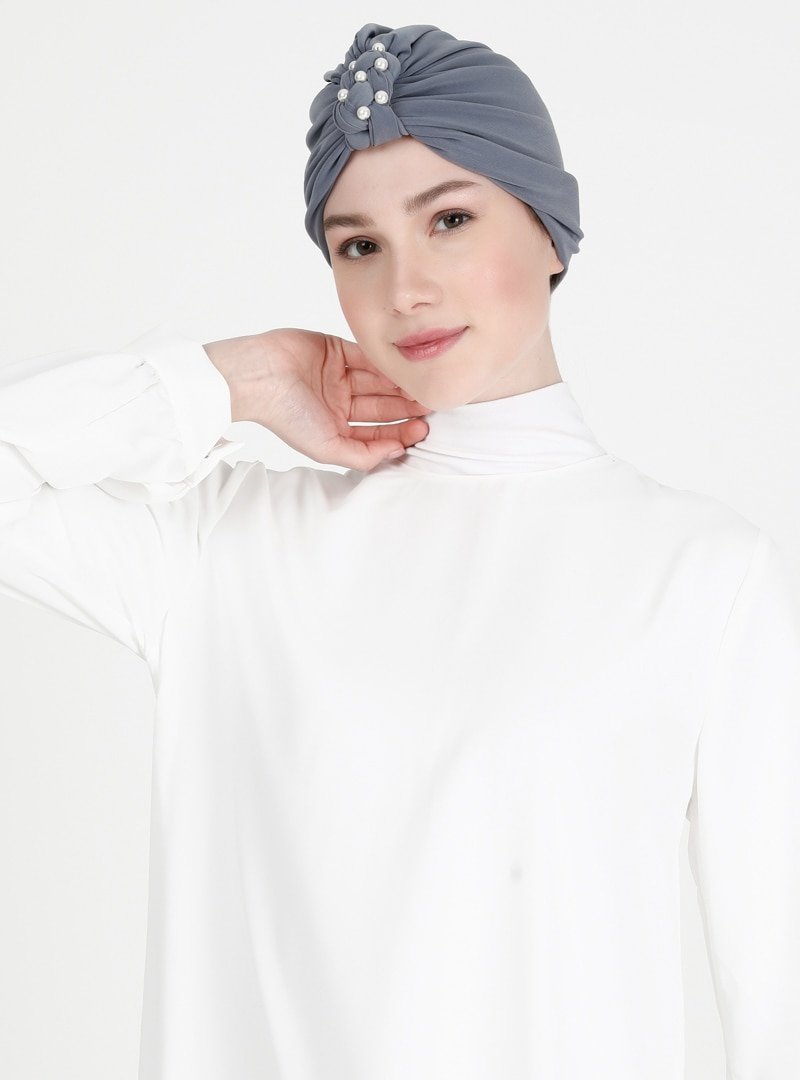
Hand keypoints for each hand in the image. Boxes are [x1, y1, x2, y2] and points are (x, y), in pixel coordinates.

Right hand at [203, 328, 431, 471]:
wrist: (257, 377)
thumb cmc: (285, 415)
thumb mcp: (326, 447)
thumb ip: (363, 455)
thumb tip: (397, 453)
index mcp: (336, 426)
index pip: (376, 431)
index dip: (400, 432)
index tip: (422, 431)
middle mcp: (339, 402)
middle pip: (382, 406)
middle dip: (406, 408)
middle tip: (431, 406)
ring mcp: (338, 375)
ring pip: (378, 381)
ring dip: (399, 386)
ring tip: (422, 390)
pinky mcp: (336, 349)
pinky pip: (366, 356)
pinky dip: (384, 363)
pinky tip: (404, 370)